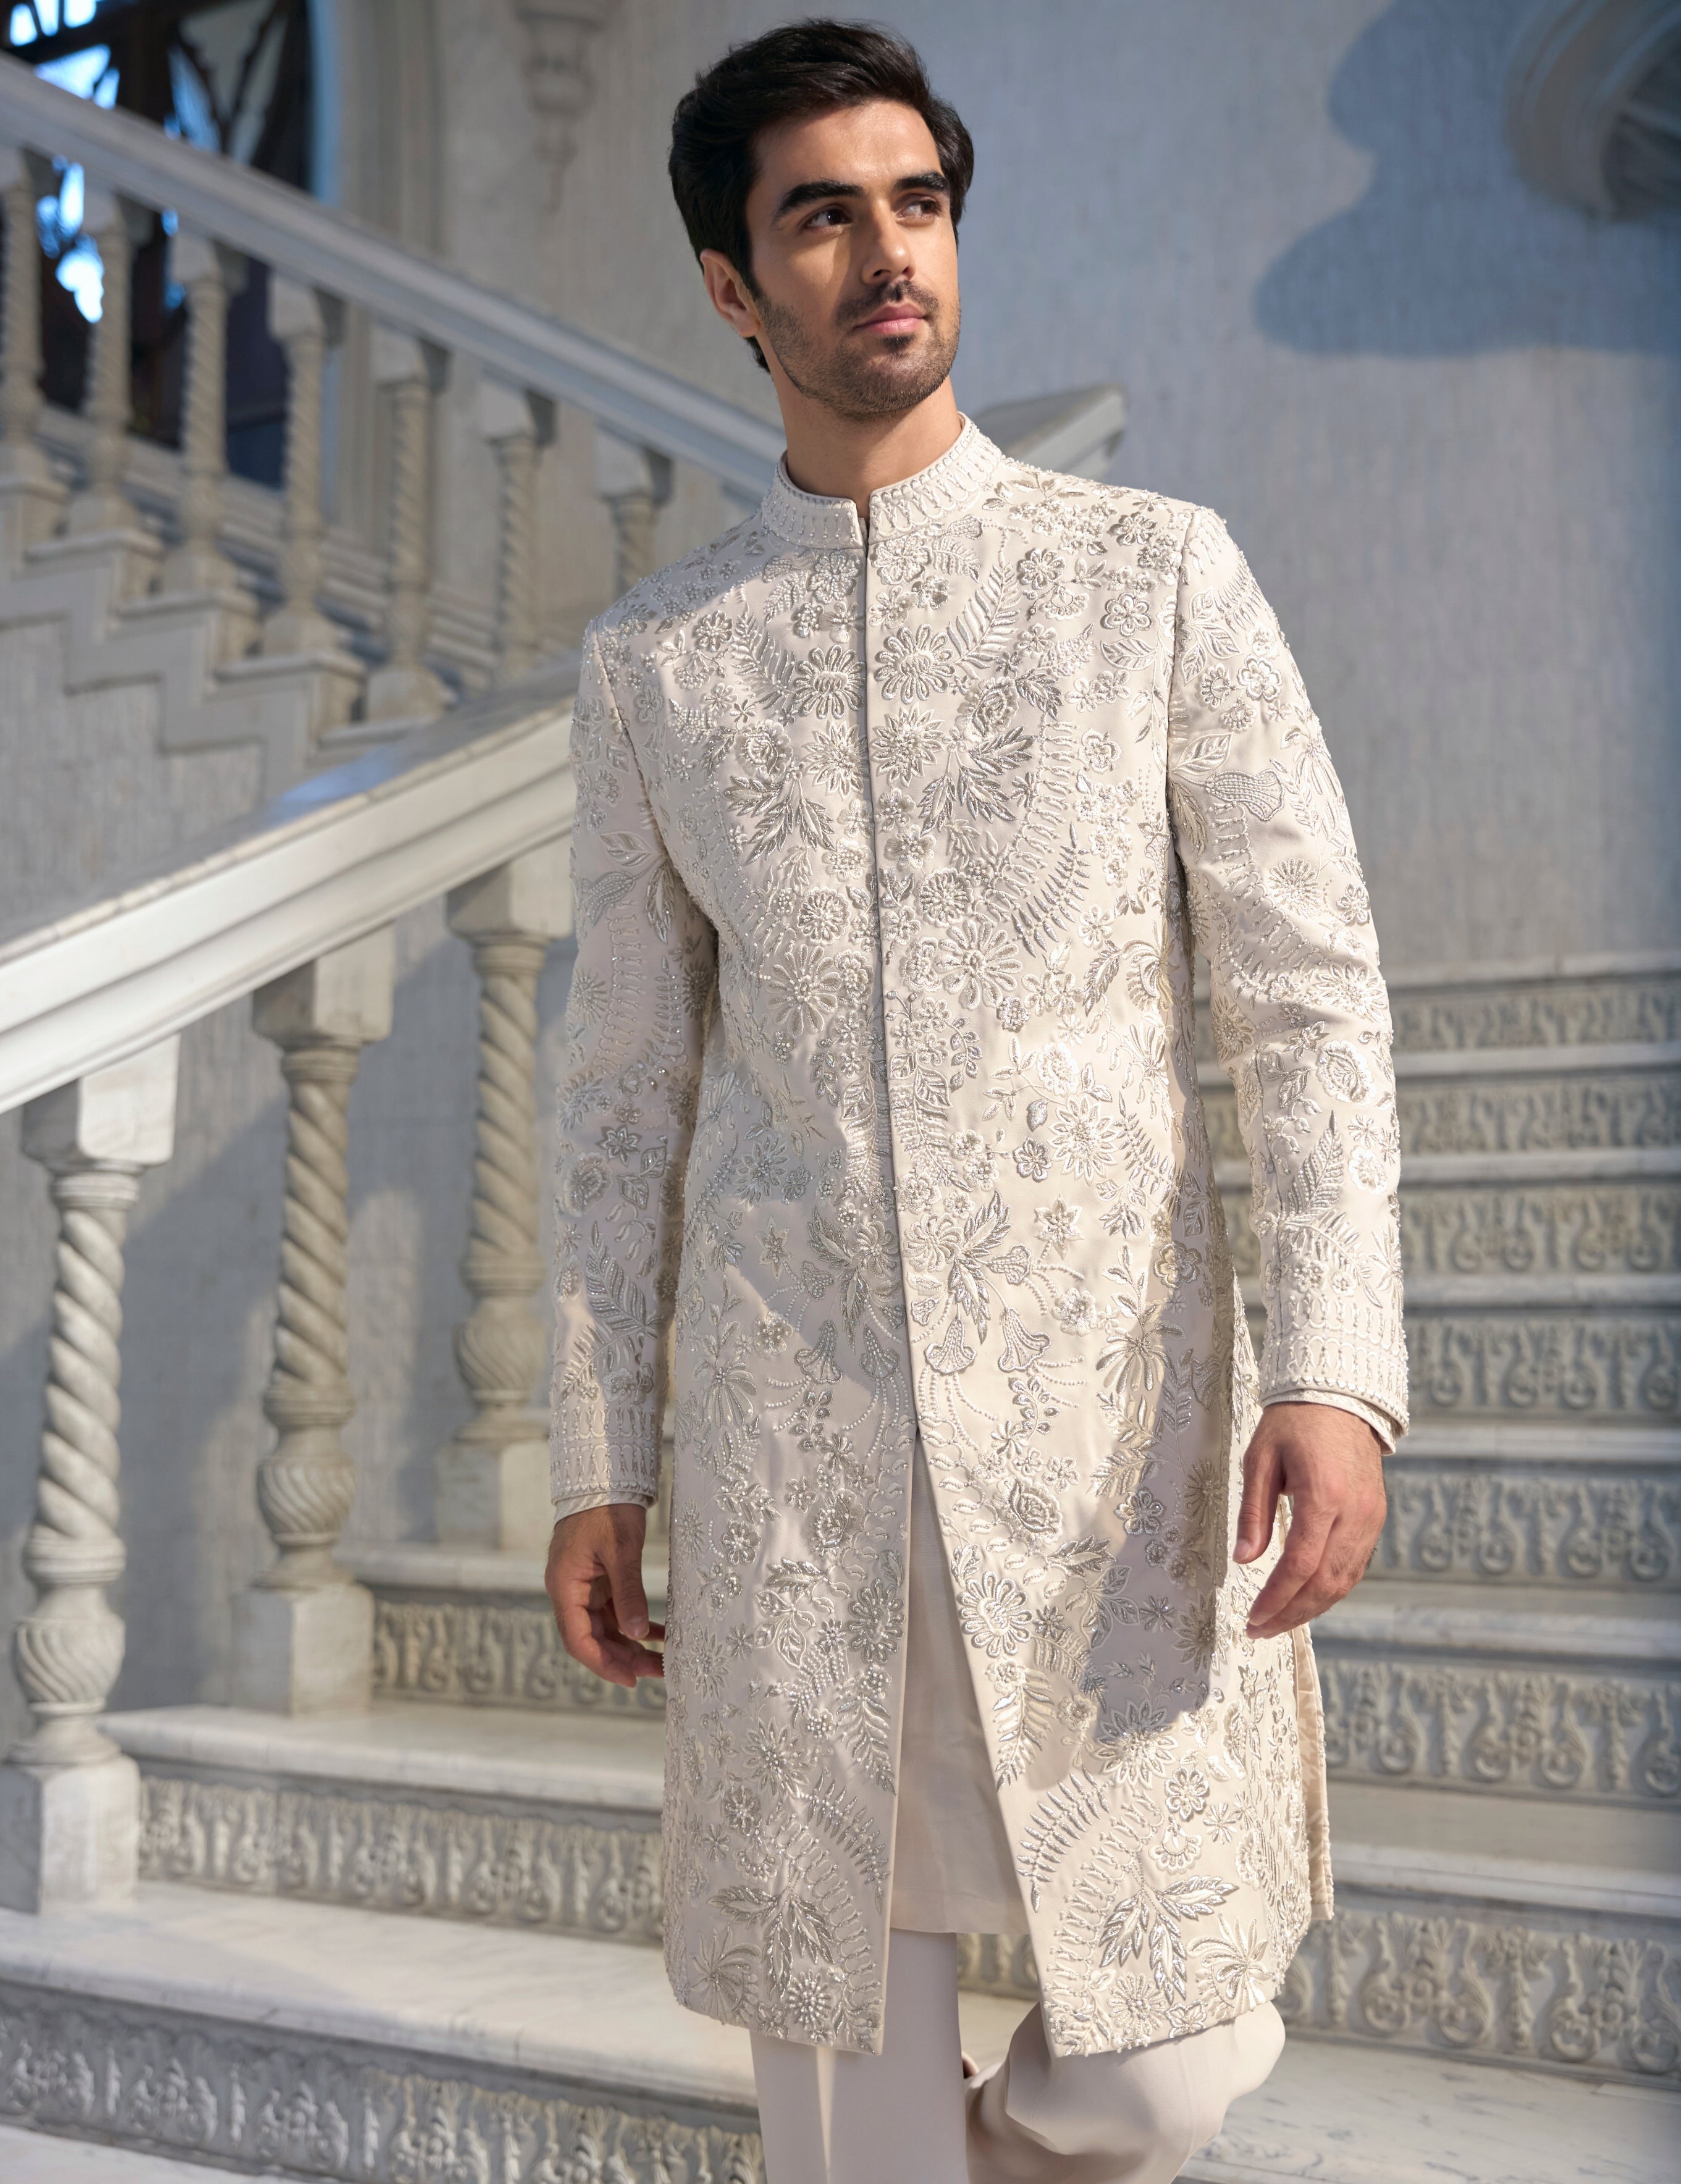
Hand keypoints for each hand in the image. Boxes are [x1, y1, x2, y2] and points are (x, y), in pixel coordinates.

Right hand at [546, 1502, 663, 1688]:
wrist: (605, 1474)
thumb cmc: (607, 1507)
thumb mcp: (621, 1550)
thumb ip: (628, 1593)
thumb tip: (636, 1634)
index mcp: (565, 1586)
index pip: (578, 1639)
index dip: (603, 1664)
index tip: (630, 1680)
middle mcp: (570, 1590)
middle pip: (592, 1638)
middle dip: (622, 1659)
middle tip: (656, 1672)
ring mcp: (584, 1585)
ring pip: (606, 1627)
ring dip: (631, 1645)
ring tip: (661, 1660)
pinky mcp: (599, 1578)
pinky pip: (615, 1610)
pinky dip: (635, 1623)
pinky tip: (659, 1633)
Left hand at [1233, 1404, 1385, 1640]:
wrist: (1340, 1397)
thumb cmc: (1293, 1423)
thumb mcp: (1260, 1459)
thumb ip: (1254, 1512)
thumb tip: (1243, 1560)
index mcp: (1323, 1495)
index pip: (1301, 1564)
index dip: (1276, 1598)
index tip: (1253, 1618)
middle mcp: (1354, 1513)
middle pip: (1325, 1582)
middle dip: (1291, 1614)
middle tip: (1259, 1630)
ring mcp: (1371, 1518)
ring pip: (1344, 1581)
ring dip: (1311, 1608)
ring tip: (1278, 1622)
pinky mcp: (1375, 1518)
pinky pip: (1355, 1566)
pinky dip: (1330, 1589)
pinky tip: (1305, 1598)